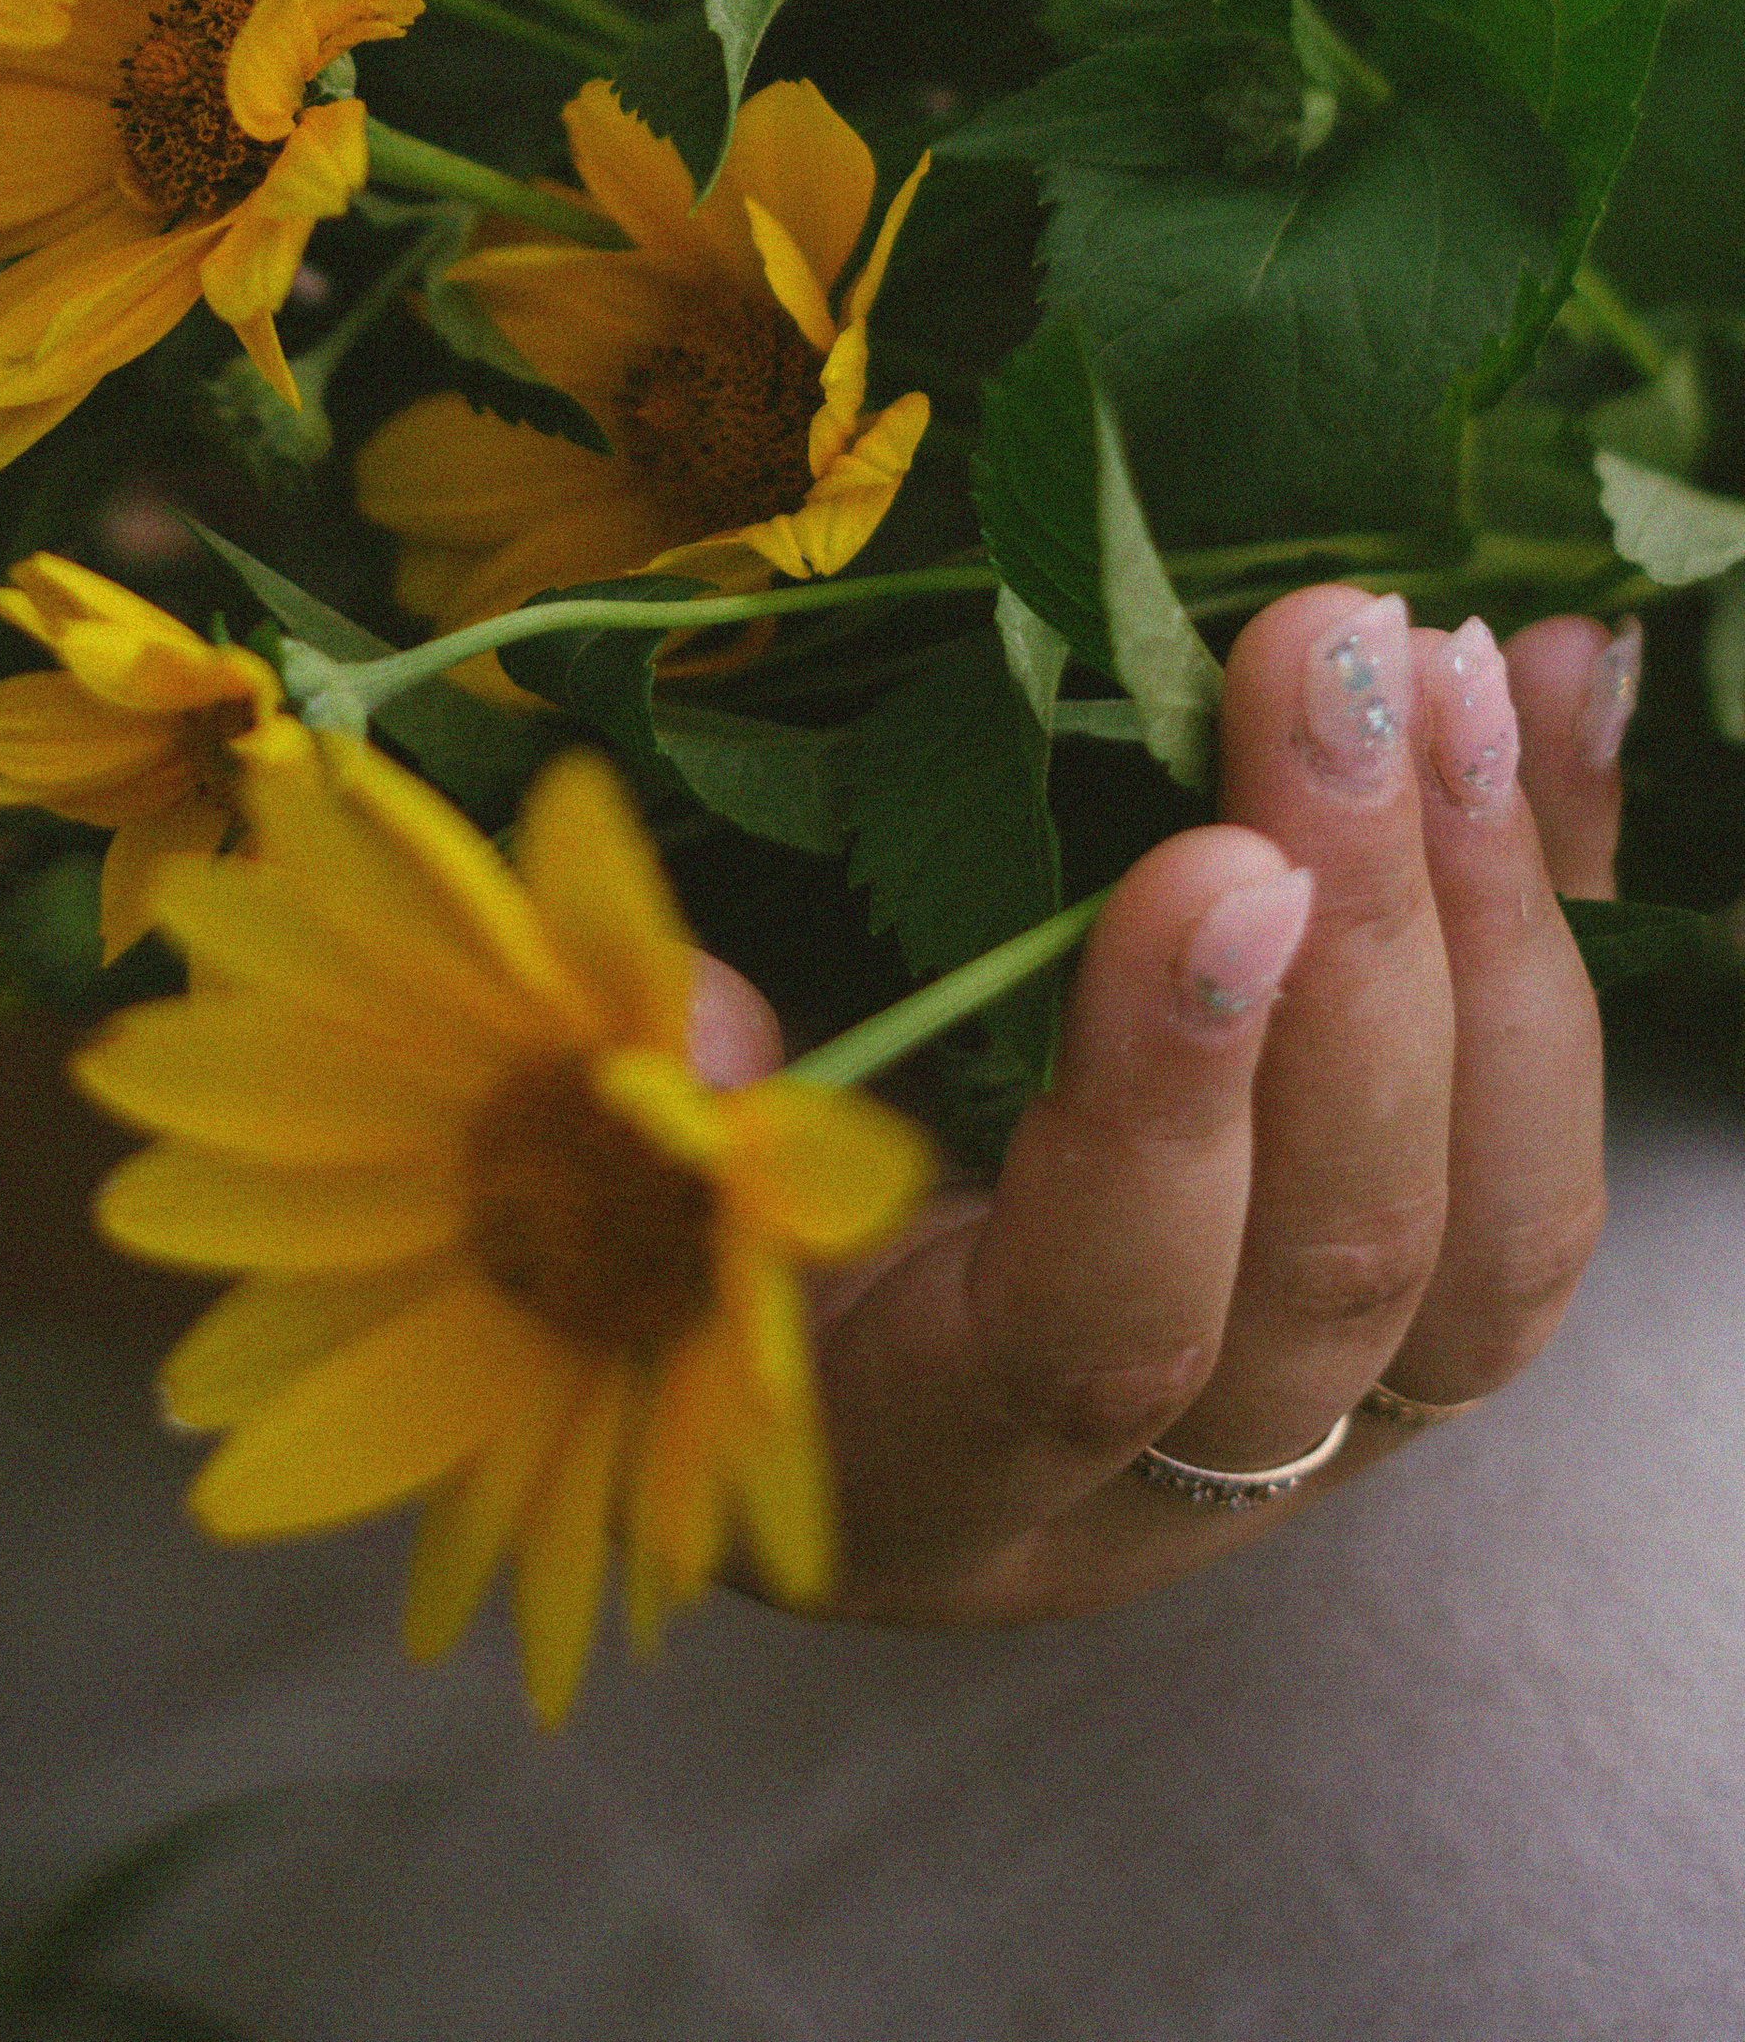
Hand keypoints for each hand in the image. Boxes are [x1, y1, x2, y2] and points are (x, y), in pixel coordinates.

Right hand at [700, 585, 1630, 1626]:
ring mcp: (1321, 1418)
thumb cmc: (660, 1234)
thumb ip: (641, 1112)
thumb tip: (702, 1011)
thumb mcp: (597, 1190)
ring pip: (1495, 1235)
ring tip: (1458, 671)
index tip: (1213, 868)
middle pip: (1332, 1264)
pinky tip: (1551, 699)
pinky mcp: (1424, 1314)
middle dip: (1368, 938)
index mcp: (930, 1474)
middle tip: (1340, 667)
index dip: (1170, 1109)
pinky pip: (1544, 1143)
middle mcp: (1156, 1493)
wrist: (782, 1353)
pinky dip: (1562, 910)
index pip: (1097, 1335)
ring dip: (1495, 922)